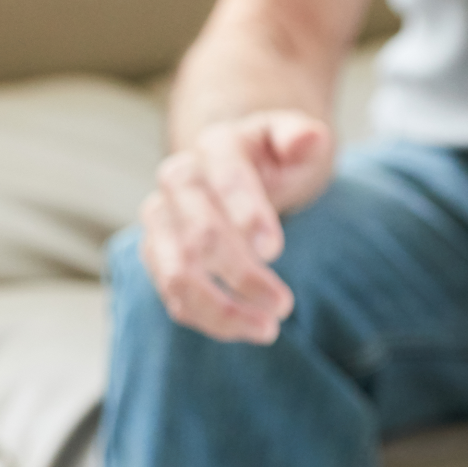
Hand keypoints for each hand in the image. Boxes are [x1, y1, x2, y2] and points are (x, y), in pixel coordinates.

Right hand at [140, 109, 333, 343]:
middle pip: (199, 232)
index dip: (246, 213)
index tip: (274, 250)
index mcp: (216, 145)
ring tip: (266, 330)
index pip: (225, 176)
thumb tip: (310, 138)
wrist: (238, 172)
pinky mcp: (157, 254)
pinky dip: (206, 319)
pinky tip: (244, 329)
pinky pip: (172, 295)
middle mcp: (178, 179)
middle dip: (240, 273)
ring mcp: (161, 219)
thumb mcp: (294, 138)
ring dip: (219, 308)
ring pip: (176, 272)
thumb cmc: (273, 159)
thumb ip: (300, 137)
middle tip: (284, 305)